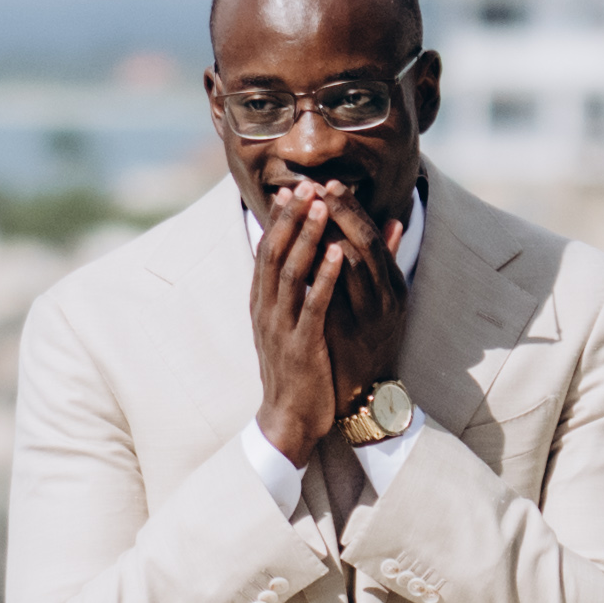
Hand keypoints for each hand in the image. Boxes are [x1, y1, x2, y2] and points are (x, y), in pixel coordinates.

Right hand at [247, 184, 404, 462]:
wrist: (289, 417)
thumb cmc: (298, 367)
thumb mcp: (294, 323)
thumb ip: (301, 290)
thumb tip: (310, 259)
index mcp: (262, 302)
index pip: (266, 250)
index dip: (278, 219)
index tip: (291, 189)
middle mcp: (266, 309)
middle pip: (274, 252)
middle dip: (291, 217)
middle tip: (307, 186)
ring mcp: (281, 326)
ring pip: (291, 272)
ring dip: (308, 236)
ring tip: (323, 207)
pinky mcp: (301, 345)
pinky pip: (313, 304)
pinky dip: (326, 276)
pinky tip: (341, 253)